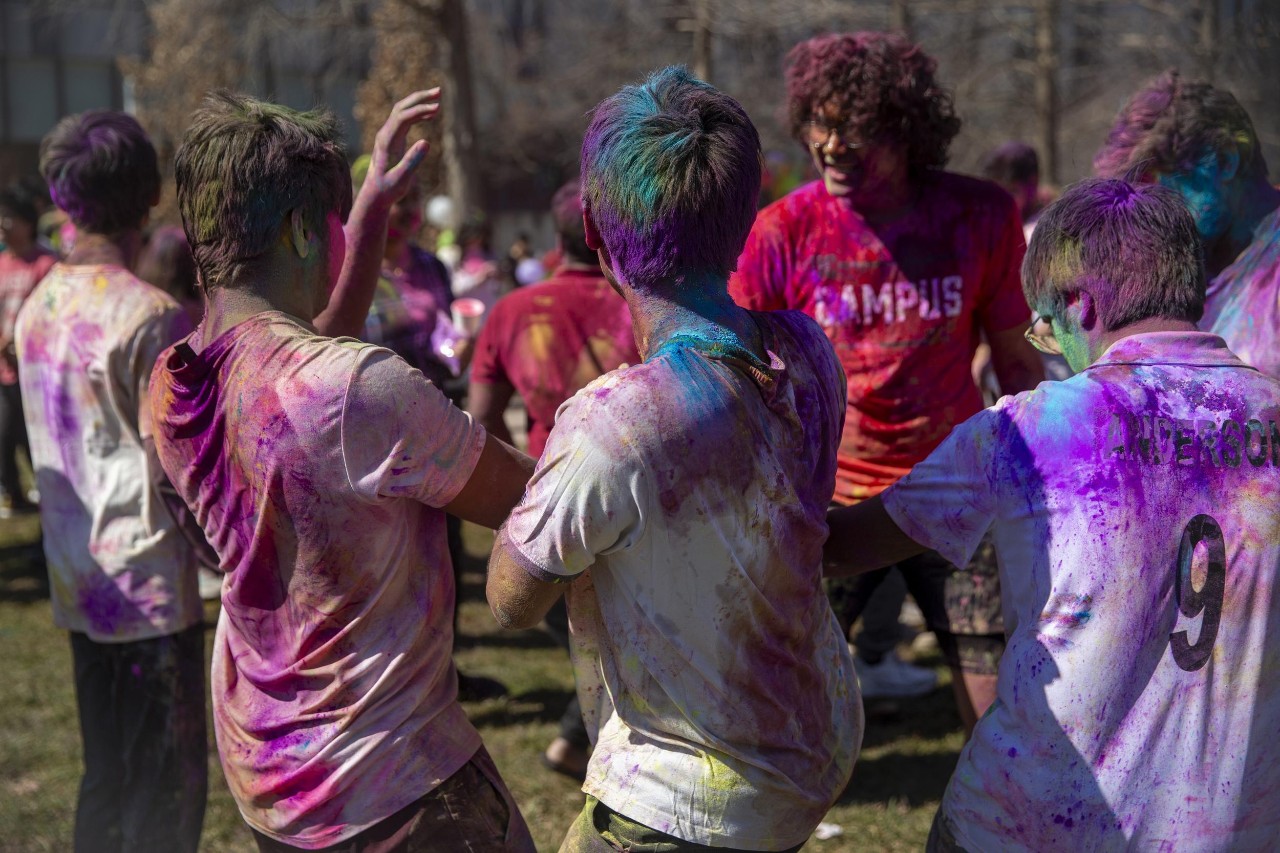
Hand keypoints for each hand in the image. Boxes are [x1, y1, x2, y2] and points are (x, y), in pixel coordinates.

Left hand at [360, 89, 440, 209]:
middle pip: (402, 107)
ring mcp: (388, 135)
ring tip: (438, 99)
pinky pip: (405, 120)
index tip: (438, 108)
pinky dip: (418, 114)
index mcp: (387, 141)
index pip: (403, 117)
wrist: (375, 195)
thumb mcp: (401, 179)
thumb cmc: (387, 190)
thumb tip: (426, 142)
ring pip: (403, 111)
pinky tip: (431, 115)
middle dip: (420, 98)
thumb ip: (412, 161)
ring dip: (420, 103)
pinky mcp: (393, 139)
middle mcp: (385, 134)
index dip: (420, 110)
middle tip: (439, 91)